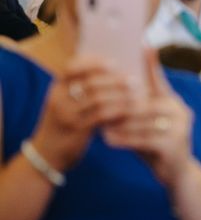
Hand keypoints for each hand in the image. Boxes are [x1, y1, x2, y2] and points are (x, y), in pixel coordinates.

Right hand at [30, 55, 133, 171]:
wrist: (45, 156)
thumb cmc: (63, 125)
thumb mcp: (64, 103)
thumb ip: (81, 88)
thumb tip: (113, 71)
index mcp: (56, 88)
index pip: (73, 66)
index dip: (95, 62)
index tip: (115, 62)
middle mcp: (58, 98)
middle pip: (91, 82)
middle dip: (115, 79)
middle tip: (134, 79)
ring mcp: (66, 114)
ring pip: (98, 98)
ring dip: (120, 95)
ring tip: (136, 95)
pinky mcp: (76, 129)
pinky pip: (100, 116)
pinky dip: (117, 111)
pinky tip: (128, 110)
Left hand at [104, 50, 192, 186]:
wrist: (177, 173)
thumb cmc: (157, 144)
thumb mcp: (147, 123)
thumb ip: (137, 107)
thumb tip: (113, 92)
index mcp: (172, 100)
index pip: (159, 79)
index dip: (152, 63)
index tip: (144, 44)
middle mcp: (179, 110)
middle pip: (145, 102)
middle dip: (121, 105)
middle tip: (98, 105)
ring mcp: (180, 127)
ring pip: (143, 121)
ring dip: (119, 124)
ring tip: (100, 125)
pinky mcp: (175, 144)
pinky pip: (144, 139)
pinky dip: (125, 139)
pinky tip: (109, 140)